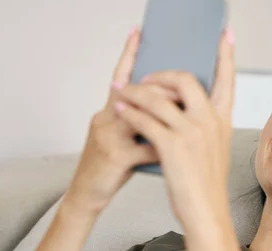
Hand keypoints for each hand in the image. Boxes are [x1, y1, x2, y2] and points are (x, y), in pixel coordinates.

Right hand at [63, 27, 176, 215]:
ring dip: (166, 115)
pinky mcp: (116, 156)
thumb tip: (165, 108)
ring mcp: (109, 136)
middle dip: (161, 89)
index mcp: (108, 112)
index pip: (120, 77)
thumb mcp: (120, 138)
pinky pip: (147, 147)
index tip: (138, 33)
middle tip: (182, 86)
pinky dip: (164, 148)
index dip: (128, 54)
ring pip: (143, 116)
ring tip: (184, 115)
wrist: (86, 196)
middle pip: (136, 93)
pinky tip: (174, 154)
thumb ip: (137, 121)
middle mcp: (105, 118)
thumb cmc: (108, 167)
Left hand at [113, 29, 235, 230]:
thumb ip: (204, 125)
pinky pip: (144, 119)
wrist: (206, 213)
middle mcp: (209, 121)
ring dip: (135, 91)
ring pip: (157, 97)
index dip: (226, 54)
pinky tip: (121, 111)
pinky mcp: (172, 146)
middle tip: (146, 80)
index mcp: (222, 121)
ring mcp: (191, 133)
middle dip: (160, 74)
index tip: (225, 34)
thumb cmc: (206, 184)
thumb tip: (183, 106)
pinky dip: (129, 112)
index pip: (228, 79)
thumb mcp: (214, 149)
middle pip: (184, 79)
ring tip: (122, 93)